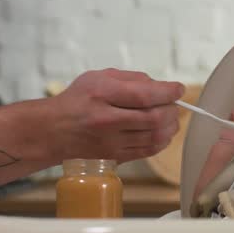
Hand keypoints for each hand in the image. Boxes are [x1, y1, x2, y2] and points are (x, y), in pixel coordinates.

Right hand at [49, 69, 184, 162]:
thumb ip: (132, 78)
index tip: (178, 89)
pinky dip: (162, 141)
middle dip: (172, 110)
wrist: (55, 130)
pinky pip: (148, 151)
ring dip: (171, 126)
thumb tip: (161, 86)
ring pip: (155, 137)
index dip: (168, 92)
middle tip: (174, 104)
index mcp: (102, 94)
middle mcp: (107, 119)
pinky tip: (163, 132)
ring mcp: (112, 141)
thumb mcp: (100, 77)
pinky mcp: (116, 155)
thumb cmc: (79, 99)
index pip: (144, 95)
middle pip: (154, 118)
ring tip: (171, 118)